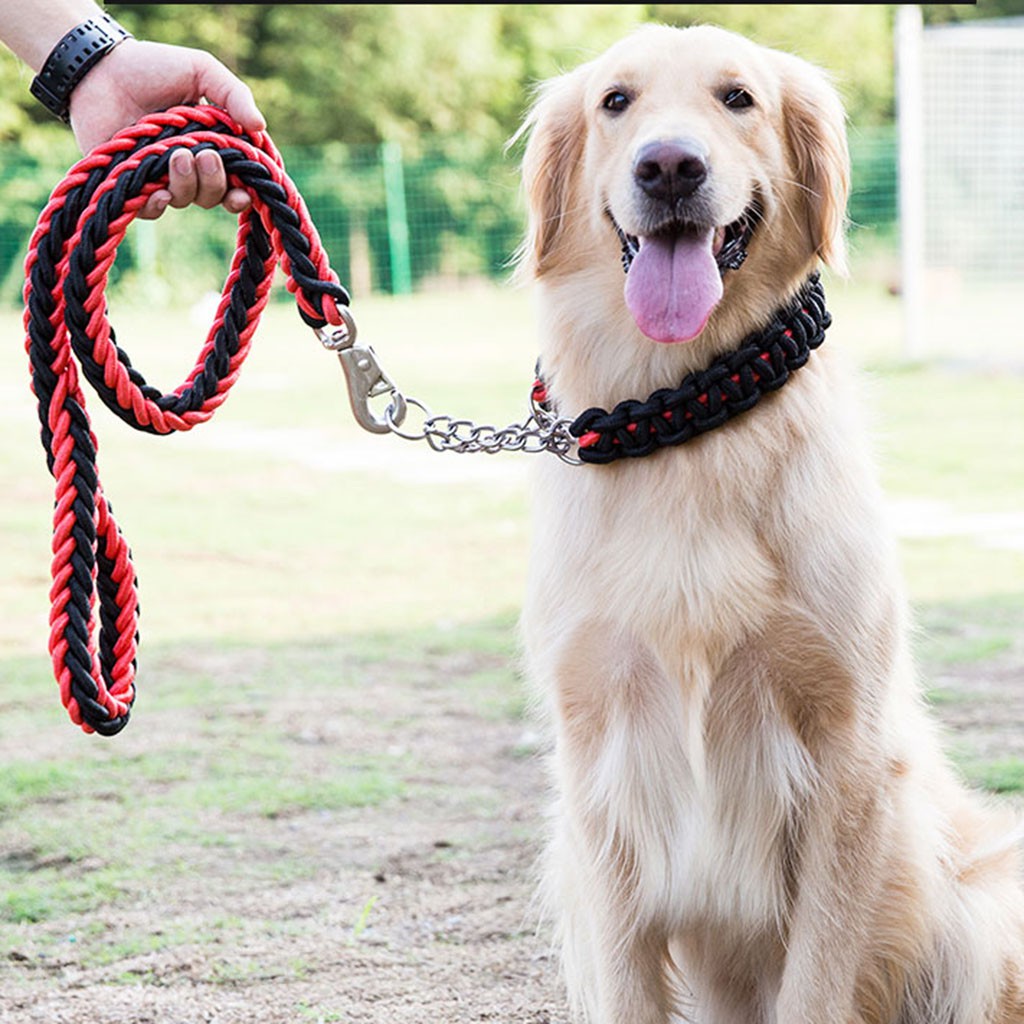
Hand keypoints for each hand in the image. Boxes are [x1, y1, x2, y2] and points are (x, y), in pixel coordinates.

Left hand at [68, 38, 265, 218]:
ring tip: (175, 154)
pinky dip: (157, 205)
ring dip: (186, 183)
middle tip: (203, 156)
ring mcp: (159, 177)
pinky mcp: (131, 185)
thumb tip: (261, 127)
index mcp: (210, 146)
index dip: (242, 193)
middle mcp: (188, 167)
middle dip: (214, 182)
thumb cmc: (151, 67)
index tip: (244, 191)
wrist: (99, 69)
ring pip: (185, 200)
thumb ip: (234, 94)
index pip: (234, 182)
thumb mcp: (201, 70)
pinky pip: (151, 210)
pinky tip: (157, 191)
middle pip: (213, 196)